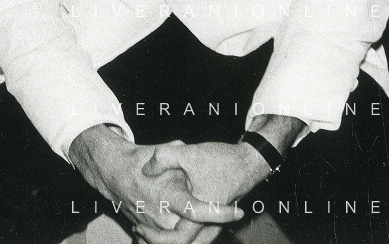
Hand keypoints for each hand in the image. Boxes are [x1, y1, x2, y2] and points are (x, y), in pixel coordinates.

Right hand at [69, 126, 241, 243]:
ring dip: (200, 235)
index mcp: (167, 195)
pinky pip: (168, 240)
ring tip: (216, 223)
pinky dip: (180, 237)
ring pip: (182, 240)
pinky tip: (195, 228)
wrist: (112, 171)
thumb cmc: (139, 159)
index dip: (220, 213)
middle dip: (212, 230)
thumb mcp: (165, 150)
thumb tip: (204, 160)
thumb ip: (183, 155)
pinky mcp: (147, 230)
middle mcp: (160, 216)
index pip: (197, 211)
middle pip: (193, 235)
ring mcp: (153, 227)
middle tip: (231, 217)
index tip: (238, 211)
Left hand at [139, 141, 271, 242]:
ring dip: (171, 239)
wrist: (249, 162)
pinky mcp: (216, 220)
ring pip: (192, 243)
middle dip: (160, 243)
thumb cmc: (222, 159)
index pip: (177, 240)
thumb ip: (163, 158)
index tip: (139, 227)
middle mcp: (209, 225)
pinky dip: (182, 233)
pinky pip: (197, 235)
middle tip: (140, 231)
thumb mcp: (188, 152)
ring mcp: (215, 225)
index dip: (154, 238)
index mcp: (200, 215)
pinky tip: (168, 220)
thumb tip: (145, 171)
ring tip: (149, 229)